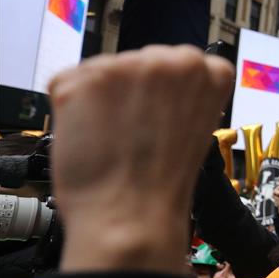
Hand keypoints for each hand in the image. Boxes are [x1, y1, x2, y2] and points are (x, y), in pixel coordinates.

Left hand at [48, 45, 233, 273]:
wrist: (131, 217)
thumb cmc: (162, 186)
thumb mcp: (197, 129)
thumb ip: (184, 97)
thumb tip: (153, 84)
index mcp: (209, 73)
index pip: (184, 61)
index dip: (169, 92)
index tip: (167, 115)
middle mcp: (170, 61)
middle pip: (142, 60)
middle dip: (134, 90)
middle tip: (138, 131)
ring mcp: (127, 66)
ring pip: (105, 71)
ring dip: (103, 99)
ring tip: (115, 138)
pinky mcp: (85, 79)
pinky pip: (69, 83)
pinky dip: (72, 108)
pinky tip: (93, 136)